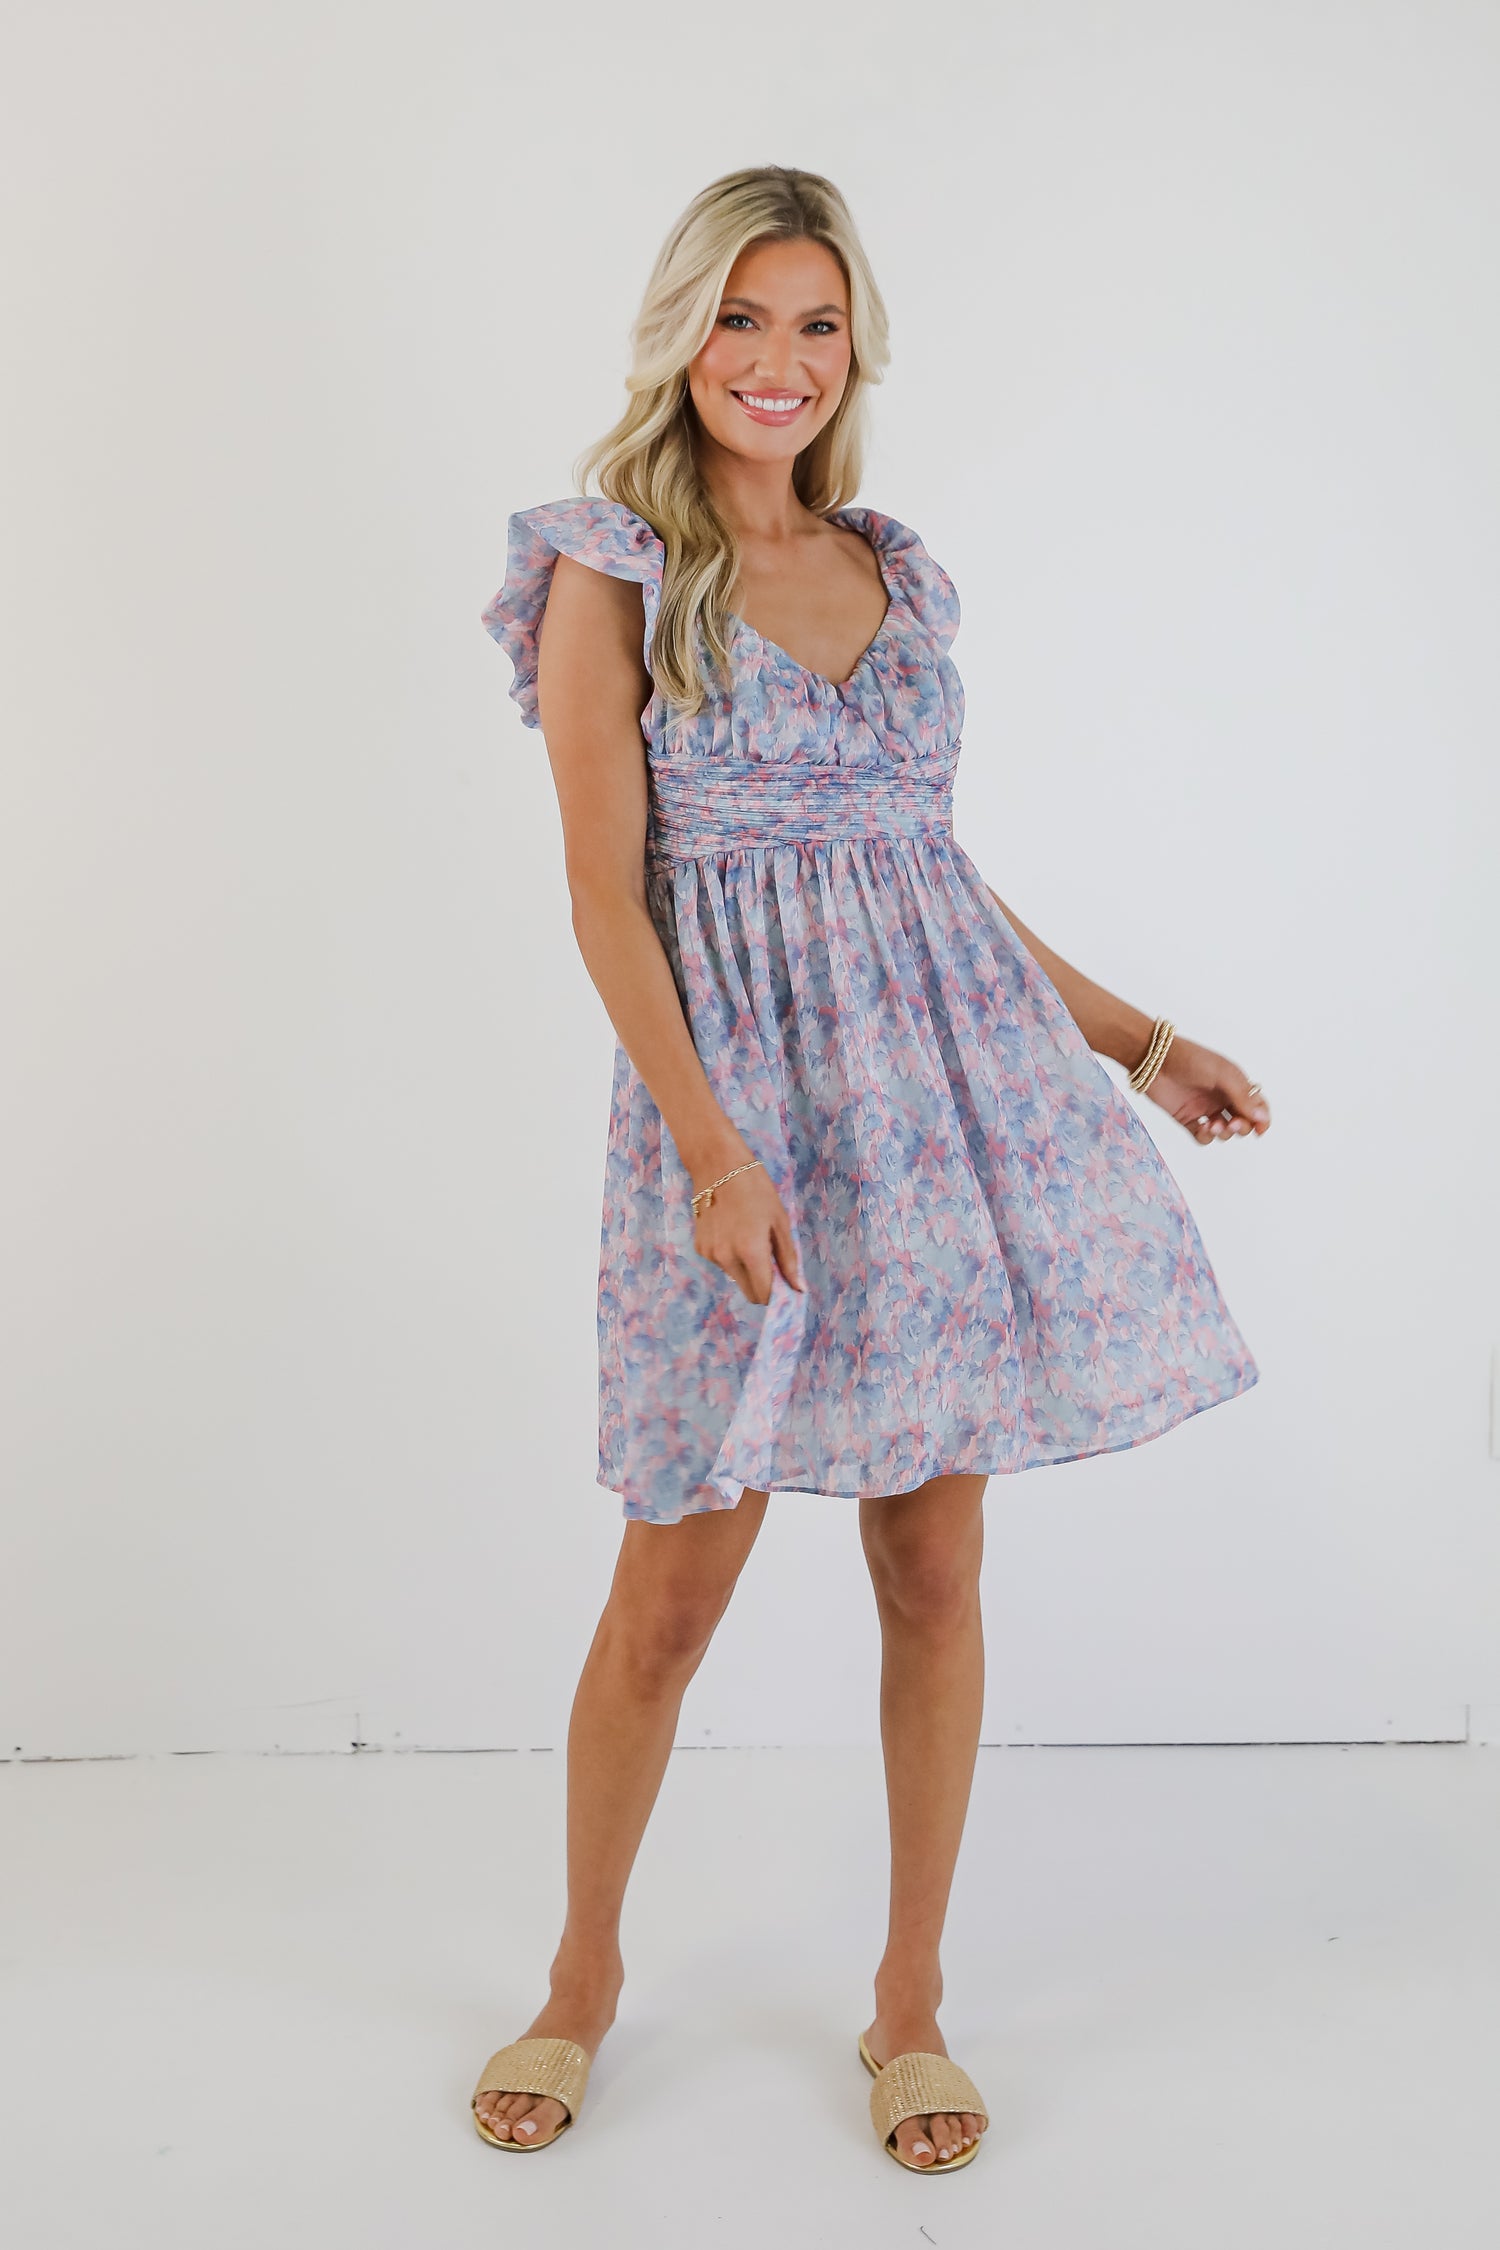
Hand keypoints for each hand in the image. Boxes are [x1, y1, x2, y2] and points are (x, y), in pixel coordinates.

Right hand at [691, 1161, 804, 1303]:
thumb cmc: (755, 1188)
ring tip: (749, 1236)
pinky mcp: (700, 1248)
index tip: (786, 1288)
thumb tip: (798, 1288)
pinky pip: (722, 1264)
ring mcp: (710, 1255)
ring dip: (746, 1269)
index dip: (777, 1295)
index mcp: (750, 1251)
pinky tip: (732, 1231)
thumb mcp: (780, 1221)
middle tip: (771, 1264)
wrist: (716, 1165)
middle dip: (763, 1285)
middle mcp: (727, 1258)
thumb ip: (788, 1259)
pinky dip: (731, 1256)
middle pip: (749, 1292)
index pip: (764, 1294)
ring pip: (735, 1278)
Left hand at [1145, 1034, 1271, 1145]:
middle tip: (1232, 1124)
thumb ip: (1243, 1097)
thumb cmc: (1191, 1060)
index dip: (1261, 1119)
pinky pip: (1202, 1136)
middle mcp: (1221, 1097)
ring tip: (1213, 1125)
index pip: (1256, 1105)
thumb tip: (1261, 1117)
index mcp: (1234, 1084)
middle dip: (1242, 1127)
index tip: (1260, 1130)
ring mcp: (1204, 1108)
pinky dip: (1206, 1137)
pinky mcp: (1187, 1118)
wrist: (1156, 1061)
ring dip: (1223, 1133)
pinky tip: (1203, 1128)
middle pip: (1242, 1121)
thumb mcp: (1223, 1075)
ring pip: (1224, 1131)